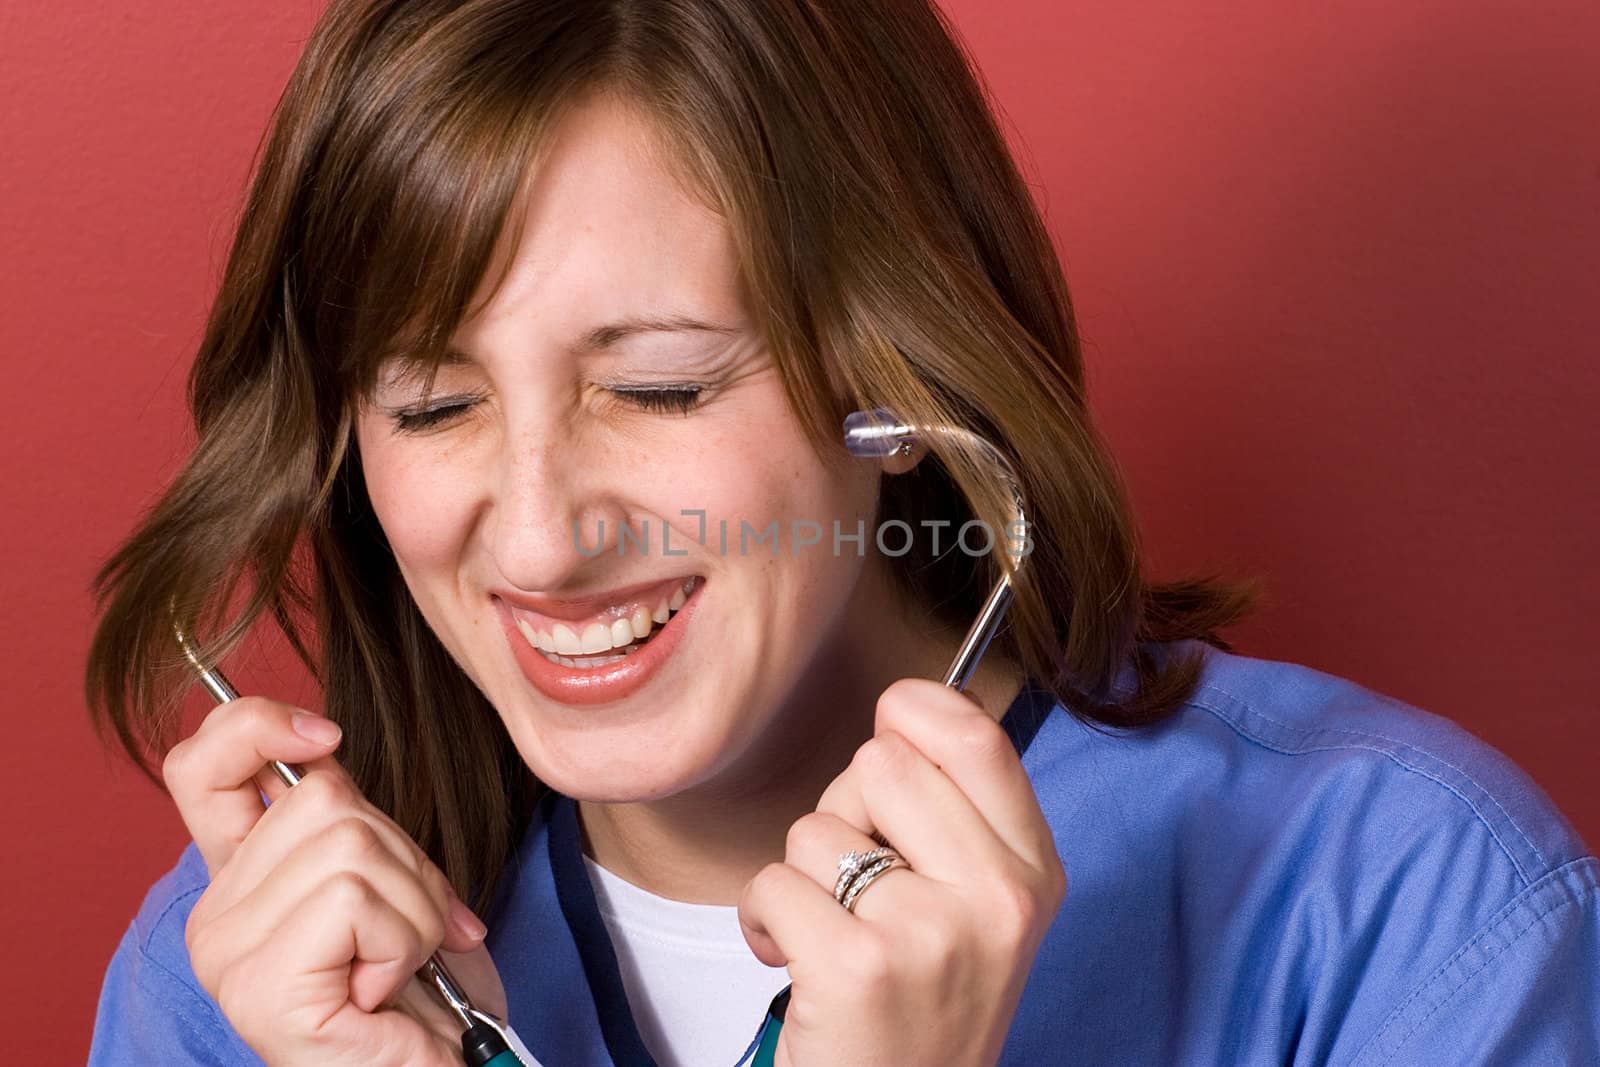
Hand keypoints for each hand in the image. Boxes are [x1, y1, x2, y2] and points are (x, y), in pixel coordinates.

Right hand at [163, 696, 506, 1065]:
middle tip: (405, 930)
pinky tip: (382, 991)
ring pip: (350, 844)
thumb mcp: (389, 881)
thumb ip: (351, 821)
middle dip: (403, 856)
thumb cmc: (420, 990)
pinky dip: (404, 939)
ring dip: (414, 905)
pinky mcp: (261, 989)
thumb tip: (325, 745)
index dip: (255, 724)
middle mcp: (215, 916)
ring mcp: (228, 955)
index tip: (323, 735)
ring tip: (397, 964)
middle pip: (324, 800)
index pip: (202, 768)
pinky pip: (354, 899)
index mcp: (240, 880)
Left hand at [738, 678, 1066, 1066]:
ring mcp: (931, 934)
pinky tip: (795, 961)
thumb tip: (900, 706)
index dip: (914, 710)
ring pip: (816, 826)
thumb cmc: (921, 1007)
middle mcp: (998, 900)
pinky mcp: (858, 968)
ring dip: (801, 876)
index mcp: (1034, 874)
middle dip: (845, 810)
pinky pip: (772, 883)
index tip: (889, 727)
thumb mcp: (977, 909)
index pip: (977, 736)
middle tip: (858, 882)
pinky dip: (762, 919)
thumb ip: (955, 813)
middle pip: (881, 763)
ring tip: (832, 934)